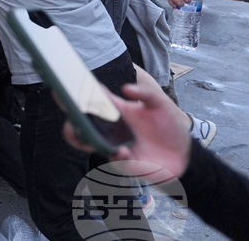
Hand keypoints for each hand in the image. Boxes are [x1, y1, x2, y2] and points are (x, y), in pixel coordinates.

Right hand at [62, 70, 191, 178]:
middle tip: (70, 114)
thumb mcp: (161, 104)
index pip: (92, 99)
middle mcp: (111, 126)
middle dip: (69, 119)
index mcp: (117, 109)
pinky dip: (115, 154)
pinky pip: (110, 157)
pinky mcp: (122, 160)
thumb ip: (146, 93)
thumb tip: (125, 88)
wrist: (185, 155)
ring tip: (84, 136)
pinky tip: (125, 152)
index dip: (76, 92)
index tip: (62, 87)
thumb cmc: (171, 126)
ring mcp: (114, 143)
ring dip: (80, 138)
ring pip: (86, 142)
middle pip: (80, 122)